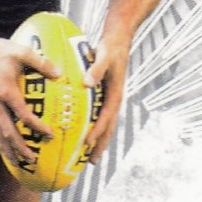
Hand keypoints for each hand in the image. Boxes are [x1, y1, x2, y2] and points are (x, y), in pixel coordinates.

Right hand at [0, 35, 61, 164]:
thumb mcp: (22, 52)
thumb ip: (41, 63)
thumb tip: (60, 73)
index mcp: (7, 91)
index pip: (23, 115)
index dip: (36, 126)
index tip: (48, 134)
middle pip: (7, 131)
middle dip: (20, 148)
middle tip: (32, 160)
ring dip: (6, 149)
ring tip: (16, 162)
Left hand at [83, 38, 130, 163]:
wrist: (118, 40)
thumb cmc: (110, 48)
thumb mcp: (103, 56)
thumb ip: (96, 69)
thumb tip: (86, 83)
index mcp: (115, 94)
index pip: (106, 117)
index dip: (98, 130)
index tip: (87, 142)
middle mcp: (114, 100)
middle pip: (108, 127)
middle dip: (100, 144)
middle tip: (91, 162)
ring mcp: (111, 99)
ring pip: (105, 125)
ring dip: (98, 140)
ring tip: (89, 156)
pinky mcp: (105, 96)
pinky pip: (100, 116)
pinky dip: (94, 128)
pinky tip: (84, 133)